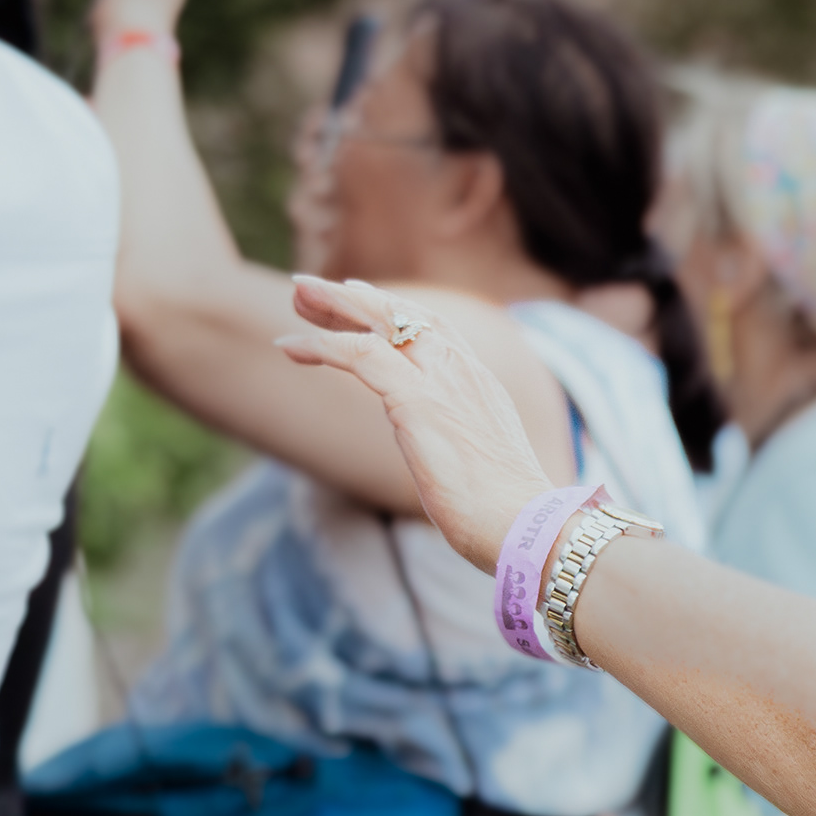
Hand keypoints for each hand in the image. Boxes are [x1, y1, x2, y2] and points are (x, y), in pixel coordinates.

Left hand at [276, 276, 556, 569]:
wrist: (527, 528)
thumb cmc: (511, 516)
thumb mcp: (486, 467)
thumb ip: (463, 447)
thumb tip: (448, 464)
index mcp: (482, 386)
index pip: (436, 329)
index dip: (396, 310)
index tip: (361, 300)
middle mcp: (464, 372)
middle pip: (404, 314)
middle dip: (355, 296)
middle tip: (311, 288)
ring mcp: (441, 382)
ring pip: (380, 321)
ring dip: (333, 305)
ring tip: (296, 295)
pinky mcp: (415, 400)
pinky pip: (357, 354)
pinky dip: (320, 345)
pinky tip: (289, 347)